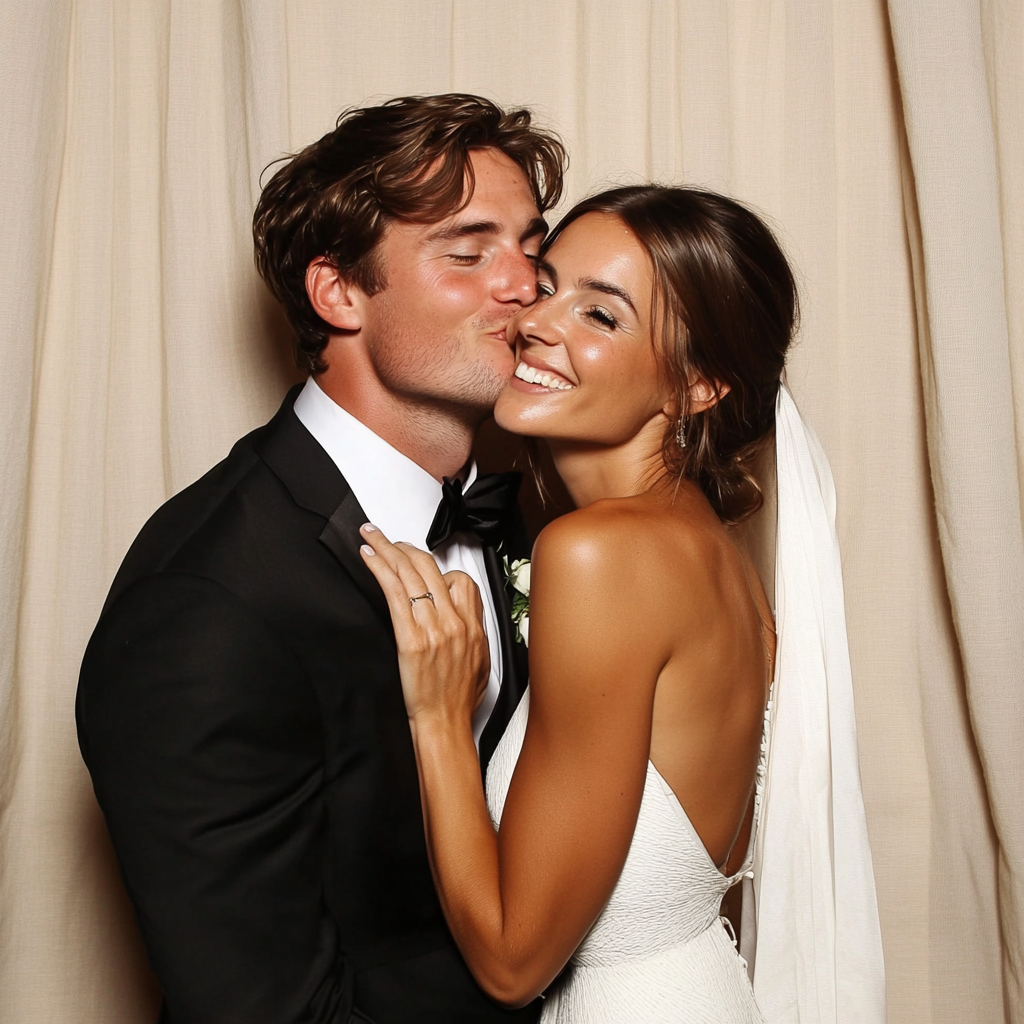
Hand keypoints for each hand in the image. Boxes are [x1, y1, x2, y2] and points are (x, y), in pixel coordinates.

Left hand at [359, 524, 488, 727]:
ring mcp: (433, 629)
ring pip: (409, 574)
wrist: (444, 725)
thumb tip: (460, 618)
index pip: (459, 579)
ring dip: (386, 549)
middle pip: (429, 568)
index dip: (435, 569)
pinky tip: (369, 557)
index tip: (417, 566)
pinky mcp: (410, 639)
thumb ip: (471, 633)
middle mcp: (453, 622)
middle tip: (386, 537)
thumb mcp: (480, 663)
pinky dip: (381, 569)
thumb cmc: (457, 701)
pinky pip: (395, 592)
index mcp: (471, 627)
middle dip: (404, 546)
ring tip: (371, 537)